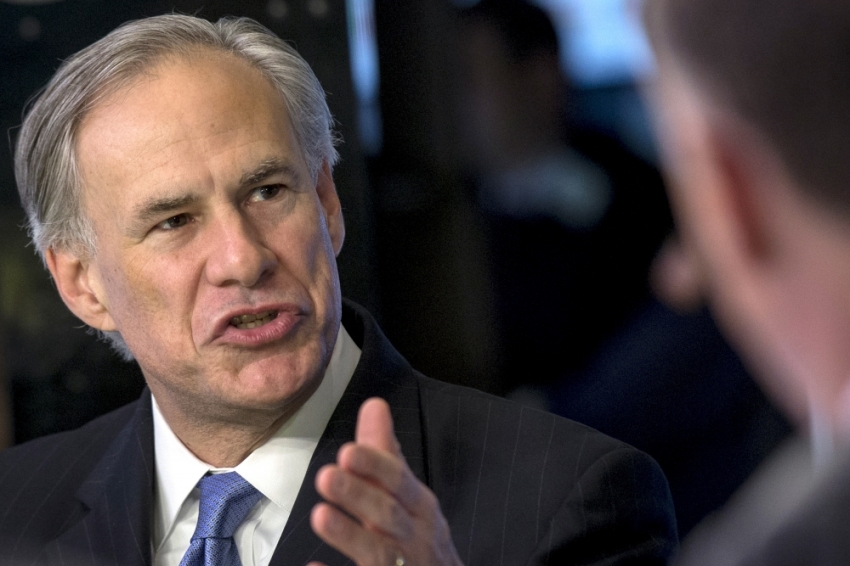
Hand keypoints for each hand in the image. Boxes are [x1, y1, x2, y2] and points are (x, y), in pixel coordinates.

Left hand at [310, 397, 463, 565]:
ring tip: (321, 516)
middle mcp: (414, 537)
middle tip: (327, 476)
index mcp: (419, 506)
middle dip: (359, 495)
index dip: (375, 466)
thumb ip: (385, 454)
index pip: (399, 481)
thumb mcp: (408, 494)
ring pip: (379, 554)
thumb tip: (374, 405)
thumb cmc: (418, 535)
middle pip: (388, 515)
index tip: (347, 452)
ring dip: (350, 535)